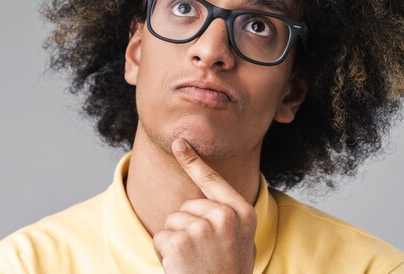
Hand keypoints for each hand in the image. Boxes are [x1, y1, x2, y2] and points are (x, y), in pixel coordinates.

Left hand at [152, 138, 256, 273]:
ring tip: (193, 263)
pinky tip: (181, 268)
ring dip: (175, 242)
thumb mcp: (241, 243)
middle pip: (186, 206)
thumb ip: (228, 219)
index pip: (213, 180)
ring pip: (172, 220)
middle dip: (185, 228)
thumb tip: (208, 202)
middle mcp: (225, 217)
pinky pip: (161, 237)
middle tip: (202, 256)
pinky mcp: (180, 241)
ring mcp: (202, 228)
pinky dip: (164, 254)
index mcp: (242, 214)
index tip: (179, 142)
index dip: (193, 161)